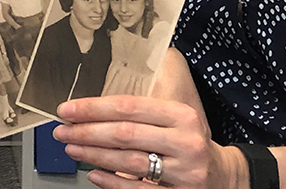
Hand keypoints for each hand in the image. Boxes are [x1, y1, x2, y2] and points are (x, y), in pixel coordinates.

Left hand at [53, 50, 244, 188]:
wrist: (223, 175)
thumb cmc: (189, 140)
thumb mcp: (177, 117)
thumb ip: (144, 108)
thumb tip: (94, 104)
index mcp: (181, 115)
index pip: (129, 107)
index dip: (94, 108)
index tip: (68, 109)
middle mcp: (185, 142)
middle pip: (125, 134)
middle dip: (87, 131)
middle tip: (62, 130)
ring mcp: (184, 173)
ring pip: (128, 162)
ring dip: (94, 155)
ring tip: (72, 148)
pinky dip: (112, 182)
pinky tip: (94, 174)